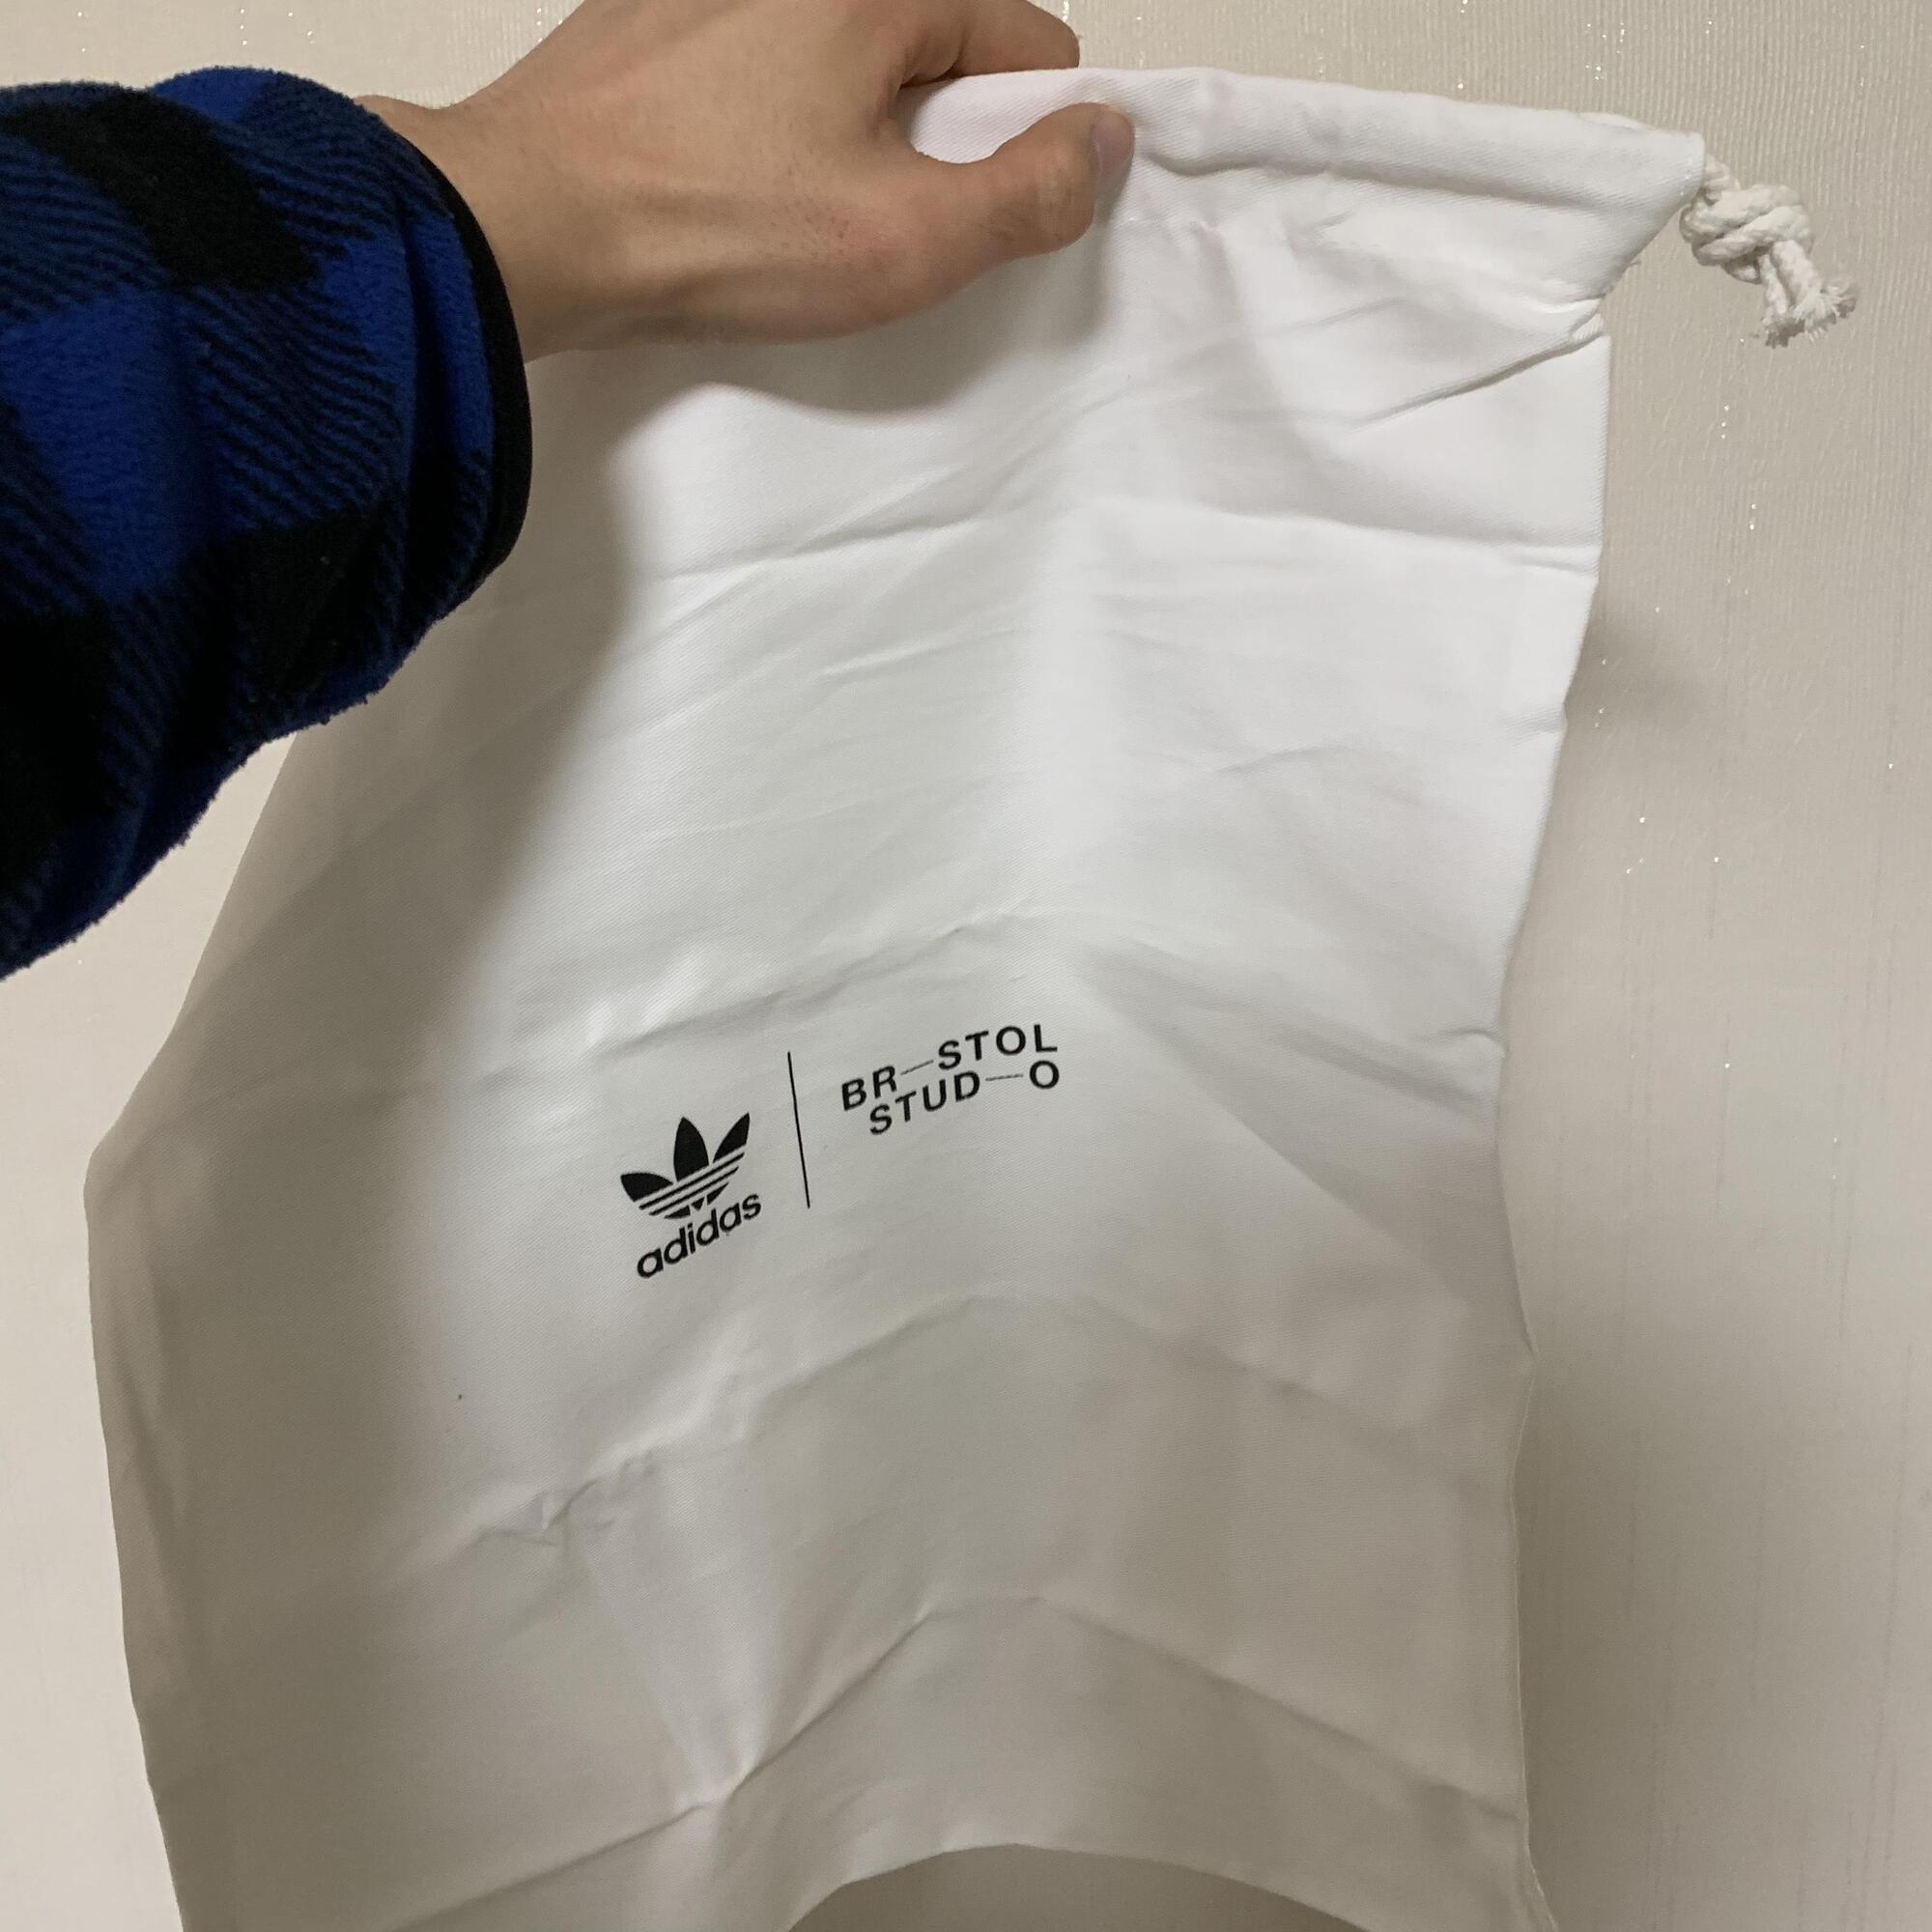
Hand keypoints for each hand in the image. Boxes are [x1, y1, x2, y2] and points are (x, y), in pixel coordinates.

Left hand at [363, 0, 1133, 359]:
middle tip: (887, 223)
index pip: (1023, 37)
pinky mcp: (646, 20)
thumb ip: (1031, 194)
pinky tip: (737, 188)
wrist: (525, 226)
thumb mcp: (907, 240)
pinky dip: (773, 118)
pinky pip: (758, 62)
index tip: (990, 207)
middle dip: (937, 131)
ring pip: (840, 53)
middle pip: (931, 40)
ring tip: (801, 214)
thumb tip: (1103, 141)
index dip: (1031, 133)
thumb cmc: (715, 230)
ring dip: (852, 127)